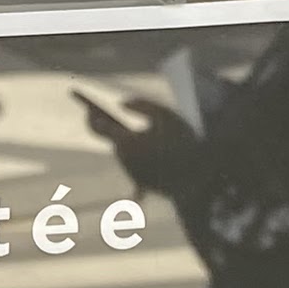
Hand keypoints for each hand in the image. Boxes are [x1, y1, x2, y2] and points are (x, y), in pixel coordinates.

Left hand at [74, 87, 199, 202]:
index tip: (89, 109)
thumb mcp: (164, 114)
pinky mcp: (143, 184)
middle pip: (116, 142)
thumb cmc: (182, 140)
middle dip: (116, 131)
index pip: (99, 127)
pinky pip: (139, 168)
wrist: (200, 175)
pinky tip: (147, 157)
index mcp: (126, 142)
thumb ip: (141, 104)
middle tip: (105, 117)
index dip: (92, 116)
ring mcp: (133, 174)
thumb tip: (121, 103)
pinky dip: (142, 160)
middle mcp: (125, 160)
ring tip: (133, 134)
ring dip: (132, 145)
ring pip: (127, 155)